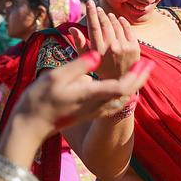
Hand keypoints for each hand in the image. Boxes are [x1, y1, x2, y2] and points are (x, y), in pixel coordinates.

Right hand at [11, 51, 153, 140]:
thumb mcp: (56, 77)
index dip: (136, 75)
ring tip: (140, 72)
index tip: (145, 63)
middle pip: (127, 93)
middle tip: (149, 64)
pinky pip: (115, 104)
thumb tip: (98, 53)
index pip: (122, 86)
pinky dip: (124, 93)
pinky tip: (124, 88)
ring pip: (122, 99)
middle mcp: (97, 105)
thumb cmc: (40, 100)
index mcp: (91, 94)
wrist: (31, 126)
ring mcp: (94, 111)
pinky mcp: (90, 114)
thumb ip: (79, 65)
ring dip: (134, 85)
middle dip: (140, 78)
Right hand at [69, 0, 139, 78]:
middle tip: (97, 7)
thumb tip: (72, 28)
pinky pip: (129, 30)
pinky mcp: (135, 47)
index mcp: (98, 50)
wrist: (121, 80)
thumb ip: (79, 42)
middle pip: (106, 24)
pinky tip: (118, 19)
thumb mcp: (87, 59)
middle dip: (101, 13)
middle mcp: (112, 47)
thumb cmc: (101, 69)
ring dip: (111, 17)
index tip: (89, 3)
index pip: (94, 27)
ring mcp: (124, 47)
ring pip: (117, 25)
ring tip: (106, 13)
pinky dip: (123, 22)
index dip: (91, 13)